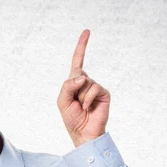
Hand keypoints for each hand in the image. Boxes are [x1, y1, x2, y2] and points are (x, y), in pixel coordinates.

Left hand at [57, 29, 110, 146]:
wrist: (84, 134)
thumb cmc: (72, 119)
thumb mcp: (62, 101)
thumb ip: (67, 86)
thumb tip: (83, 77)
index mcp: (75, 83)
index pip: (78, 62)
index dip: (81, 47)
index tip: (87, 32)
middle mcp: (86, 83)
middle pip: (77, 72)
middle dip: (73, 87)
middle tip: (76, 103)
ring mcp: (96, 88)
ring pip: (85, 82)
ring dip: (80, 97)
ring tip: (82, 107)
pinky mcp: (104, 93)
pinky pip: (94, 88)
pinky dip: (88, 99)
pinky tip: (88, 108)